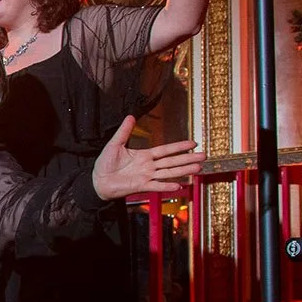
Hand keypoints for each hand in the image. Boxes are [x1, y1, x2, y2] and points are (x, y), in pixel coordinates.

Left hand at [91, 116, 205, 199]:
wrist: (97, 180)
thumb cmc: (105, 164)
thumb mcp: (115, 144)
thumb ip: (124, 131)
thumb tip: (130, 116)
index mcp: (144, 156)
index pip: (165, 150)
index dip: (179, 147)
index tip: (193, 143)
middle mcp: (148, 166)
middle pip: (172, 161)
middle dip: (188, 159)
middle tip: (204, 157)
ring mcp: (146, 177)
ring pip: (168, 173)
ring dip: (183, 171)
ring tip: (198, 169)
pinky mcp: (140, 186)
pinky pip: (156, 186)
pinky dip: (167, 186)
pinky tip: (179, 185)